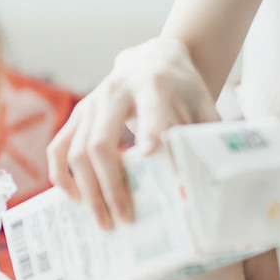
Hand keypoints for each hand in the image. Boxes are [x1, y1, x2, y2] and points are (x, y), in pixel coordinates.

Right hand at [47, 37, 218, 228]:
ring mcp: (92, 102)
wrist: (153, 58)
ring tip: (104, 220)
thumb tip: (220, 173)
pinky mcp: (79, 113)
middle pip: (101, 141)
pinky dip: (61, 173)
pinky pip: (59, 145)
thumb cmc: (182, 88)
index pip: (149, 108)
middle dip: (109, 183)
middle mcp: (115, 91)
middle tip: (123, 218)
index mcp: (153, 84)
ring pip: (77, 149)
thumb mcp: (202, 102)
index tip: (150, 156)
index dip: (148, 131)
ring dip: (87, 189)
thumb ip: (208, 133)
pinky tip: (73, 199)